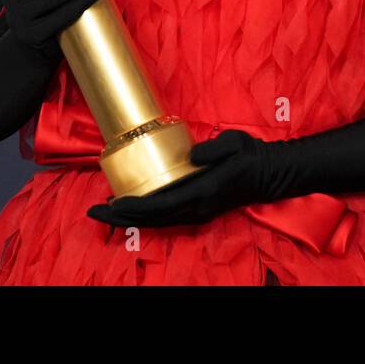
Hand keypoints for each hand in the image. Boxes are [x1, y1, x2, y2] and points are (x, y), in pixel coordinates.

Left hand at [87, 130, 276, 227]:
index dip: (134, 206)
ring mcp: (198, 211)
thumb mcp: (234, 143)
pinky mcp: (199, 209)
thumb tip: (191, 155)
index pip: (161, 204)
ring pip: (158, 220)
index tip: (111, 203)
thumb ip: (213, 149)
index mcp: (202, 191)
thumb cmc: (251, 155)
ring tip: (106, 210)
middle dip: (122, 215)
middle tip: (94, 210)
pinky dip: (146, 214)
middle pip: (153, 217)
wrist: (270, 174)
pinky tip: (133, 207)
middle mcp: (197, 207)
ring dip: (131, 217)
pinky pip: (166, 216)